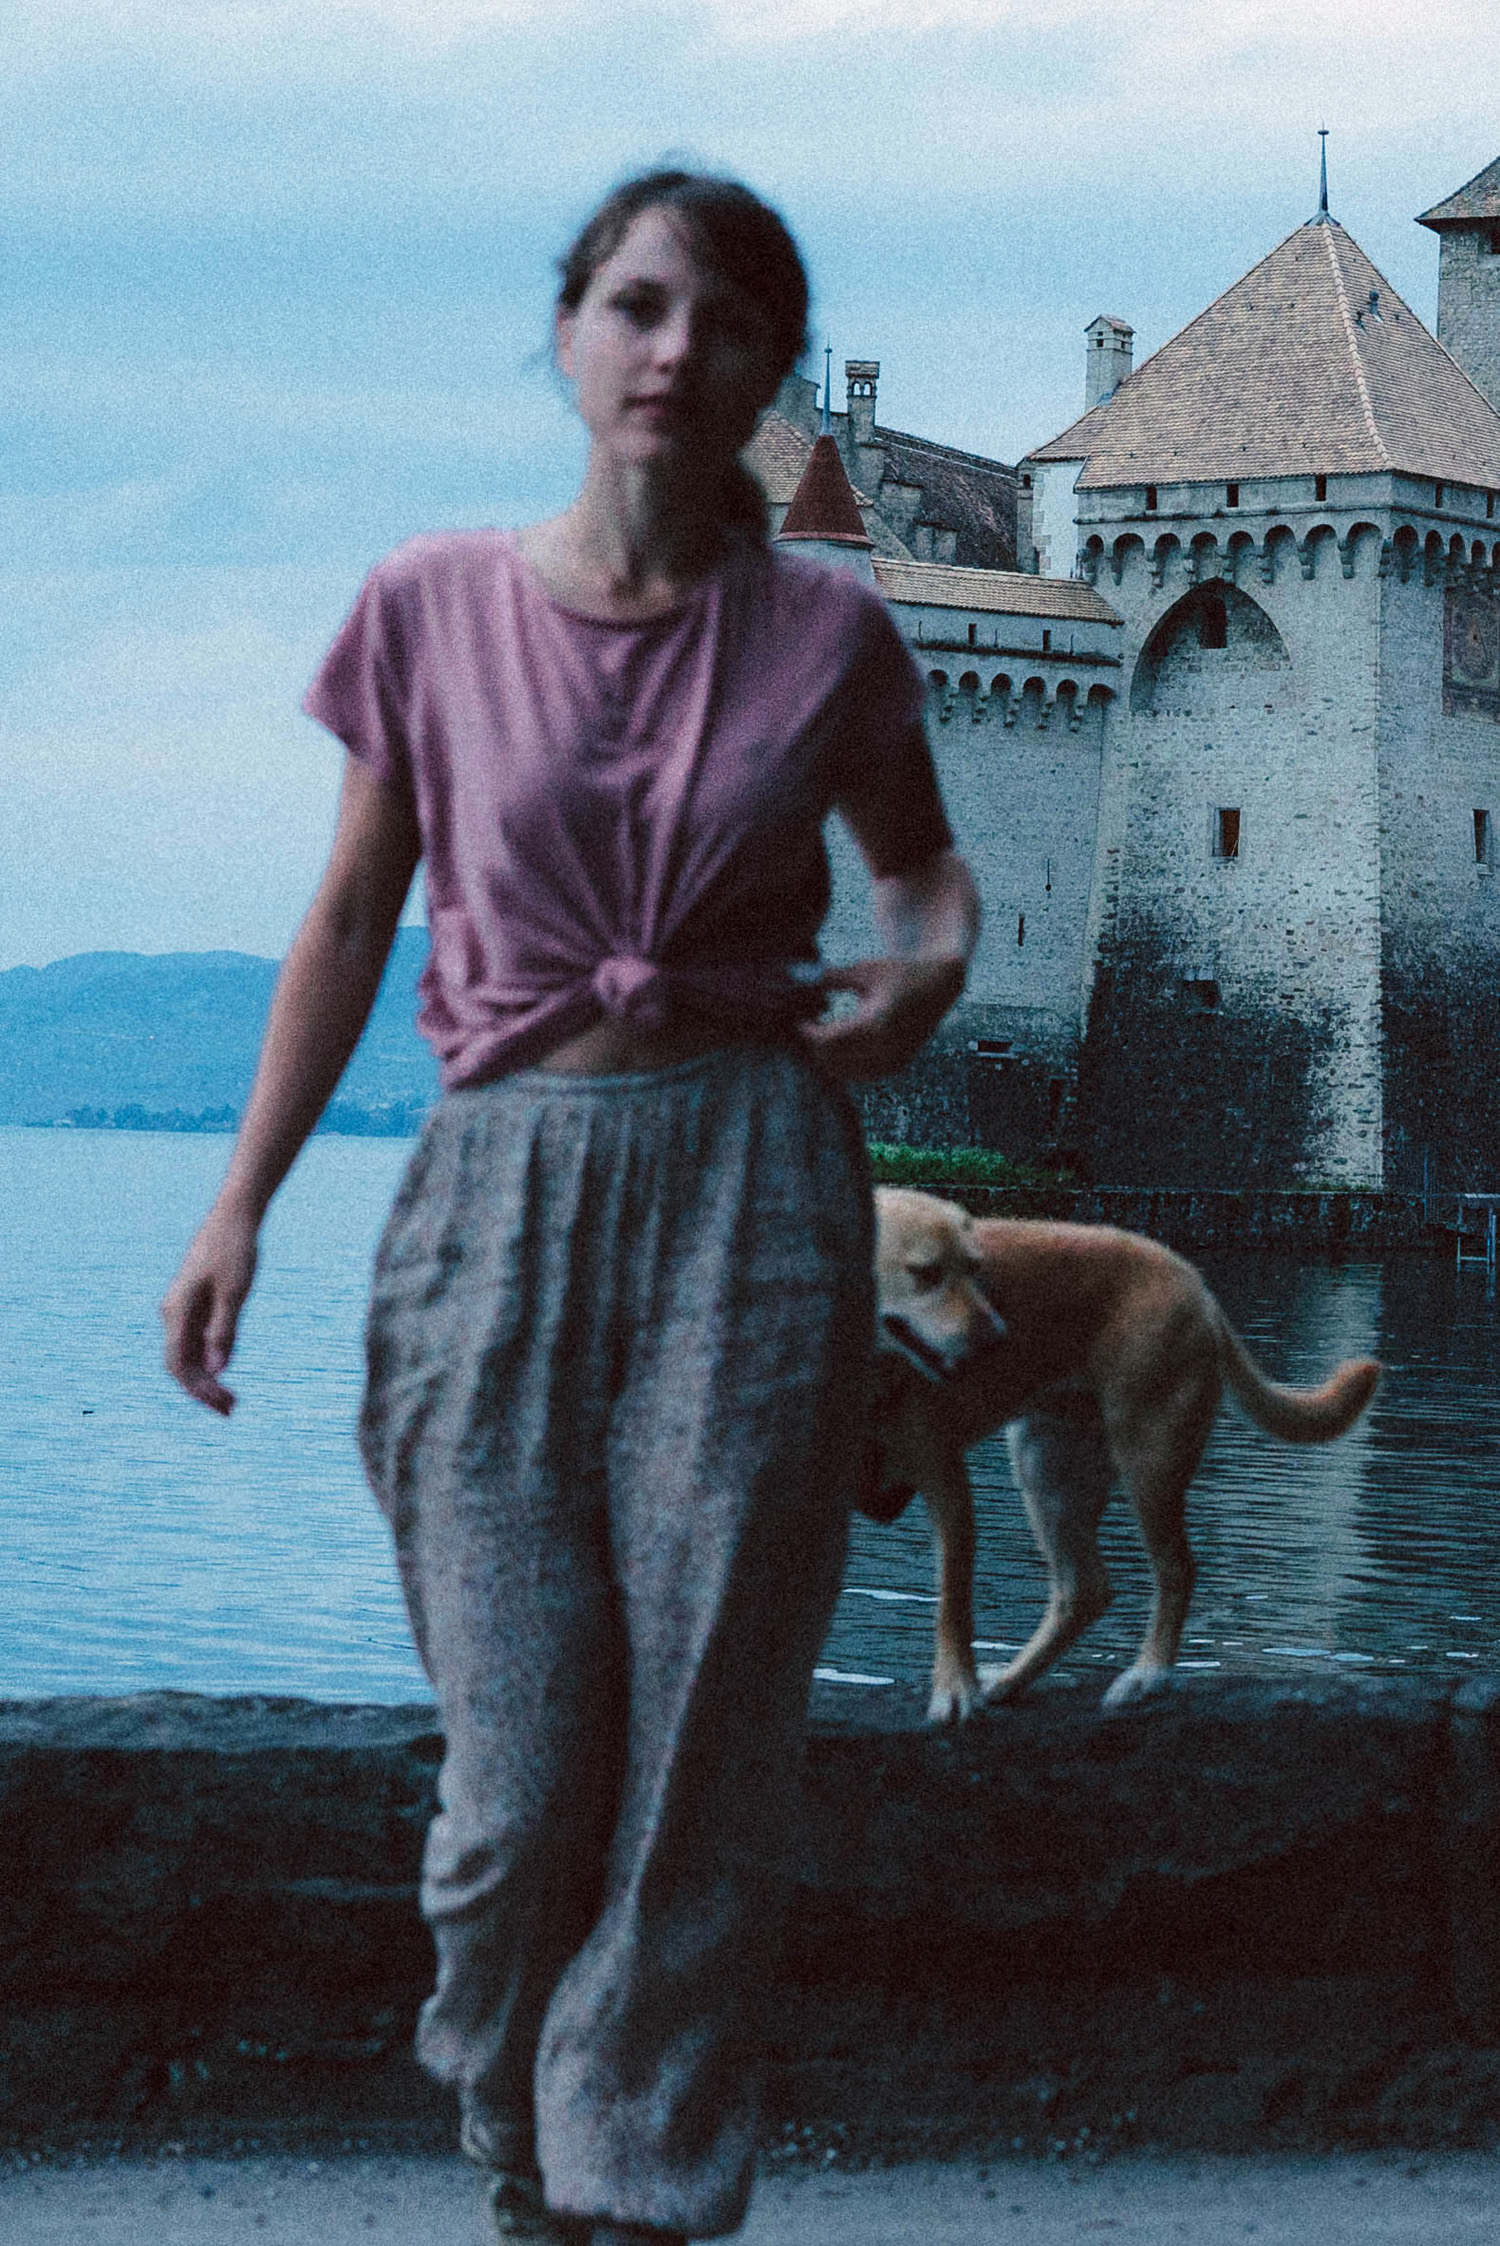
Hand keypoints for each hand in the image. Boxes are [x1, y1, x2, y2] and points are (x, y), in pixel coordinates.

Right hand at [161, 1205, 259, 1415]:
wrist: (235, 1216)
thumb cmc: (235, 1249)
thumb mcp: (236, 1292)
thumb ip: (225, 1331)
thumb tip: (218, 1369)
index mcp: (177, 1311)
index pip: (179, 1365)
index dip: (199, 1391)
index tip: (222, 1406)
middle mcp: (174, 1313)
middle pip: (182, 1364)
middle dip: (203, 1390)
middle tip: (231, 1410)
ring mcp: (183, 1309)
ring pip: (188, 1355)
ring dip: (207, 1378)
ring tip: (231, 1399)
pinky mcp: (195, 1304)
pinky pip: (196, 1341)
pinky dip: (210, 1360)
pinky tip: (227, 1371)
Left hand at [798, 954, 966, 1080]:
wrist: (939, 984)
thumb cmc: (898, 972)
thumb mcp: (864, 970)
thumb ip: (828, 977)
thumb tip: (793, 977)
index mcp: (877, 1023)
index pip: (826, 1041)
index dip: (806, 1031)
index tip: (797, 1018)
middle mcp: (886, 1048)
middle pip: (830, 1061)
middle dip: (813, 1046)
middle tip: (805, 1026)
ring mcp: (893, 1062)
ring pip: (842, 1073)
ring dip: (826, 1057)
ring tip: (820, 1032)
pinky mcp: (895, 1068)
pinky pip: (858, 1075)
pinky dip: (843, 1062)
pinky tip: (838, 1041)